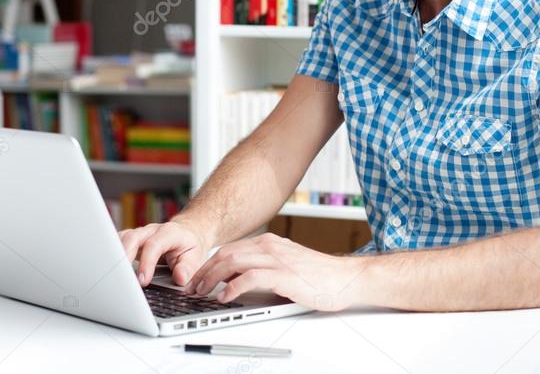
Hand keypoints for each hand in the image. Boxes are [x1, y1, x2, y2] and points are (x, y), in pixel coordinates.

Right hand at [119, 218, 209, 286]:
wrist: (186, 233)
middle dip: (125, 258)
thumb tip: (180, 278)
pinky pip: (118, 243)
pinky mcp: (131, 239)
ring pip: (122, 239)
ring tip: (113, 276)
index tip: (142, 280)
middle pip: (133, 238)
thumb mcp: (196, 257)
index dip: (146, 262)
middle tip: (123, 280)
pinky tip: (110, 268)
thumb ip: (188, 268)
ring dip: (115, 256)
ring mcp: (140, 234)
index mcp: (169, 233)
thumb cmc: (189, 247)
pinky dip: (112, 254)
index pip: (154, 244)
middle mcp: (151, 230)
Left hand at [183, 232, 364, 310]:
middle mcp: (269, 246)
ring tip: (202, 292)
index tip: (198, 277)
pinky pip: (250, 278)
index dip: (209, 263)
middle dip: (205, 271)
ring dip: (212, 278)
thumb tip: (238, 279)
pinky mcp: (284, 275)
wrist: (346, 278)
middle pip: (226, 254)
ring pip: (233, 262)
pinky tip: (225, 297)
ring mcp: (276, 259)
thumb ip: (264, 266)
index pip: (230, 249)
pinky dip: (233, 287)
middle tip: (193, 287)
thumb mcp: (286, 265)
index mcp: (268, 242)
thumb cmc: (319, 275)